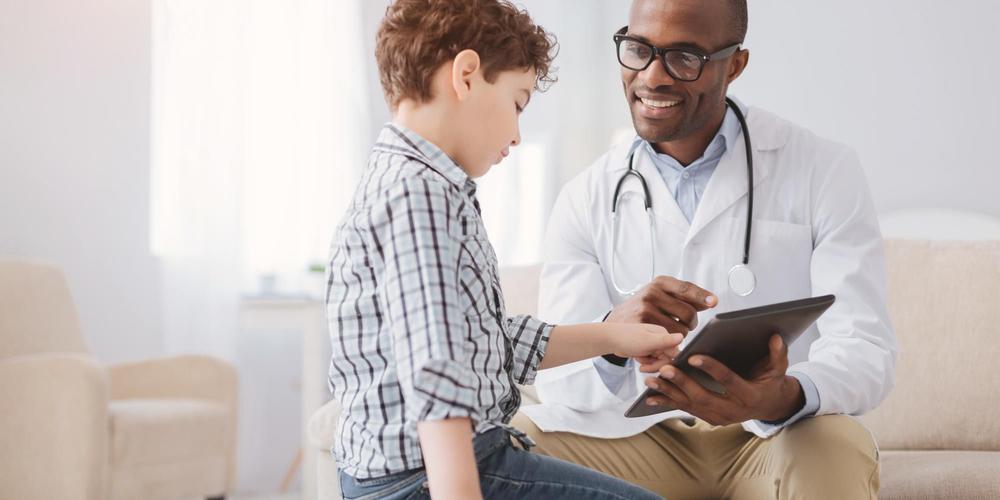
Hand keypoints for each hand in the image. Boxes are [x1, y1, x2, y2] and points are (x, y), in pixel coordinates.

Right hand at [606, 276, 717, 335]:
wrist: (616, 322)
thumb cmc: (644, 307)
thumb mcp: (660, 294)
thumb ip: (683, 297)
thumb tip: (709, 301)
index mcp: (660, 282)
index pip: (686, 288)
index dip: (702, 296)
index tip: (714, 302)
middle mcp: (652, 293)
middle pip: (688, 313)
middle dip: (692, 323)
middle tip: (686, 325)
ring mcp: (646, 309)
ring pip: (681, 329)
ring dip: (682, 334)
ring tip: (672, 331)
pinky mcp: (642, 326)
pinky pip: (669, 339)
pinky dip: (672, 342)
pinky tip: (665, 339)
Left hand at [606, 323, 683, 368]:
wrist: (609, 340)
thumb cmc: (627, 338)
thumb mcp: (648, 342)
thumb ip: (665, 341)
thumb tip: (682, 336)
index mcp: (663, 334)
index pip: (674, 353)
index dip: (665, 363)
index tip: (653, 365)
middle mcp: (660, 338)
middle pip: (667, 359)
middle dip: (655, 365)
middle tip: (643, 367)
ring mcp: (653, 344)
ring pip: (659, 361)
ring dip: (650, 364)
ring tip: (639, 362)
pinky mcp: (647, 350)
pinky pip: (651, 361)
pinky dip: (645, 363)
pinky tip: (637, 359)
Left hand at [642, 335, 804, 424]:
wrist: (770, 407)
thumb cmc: (772, 383)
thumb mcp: (778, 369)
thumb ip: (778, 354)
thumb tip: (776, 337)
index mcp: (750, 396)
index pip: (728, 381)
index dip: (711, 368)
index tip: (693, 356)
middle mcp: (733, 411)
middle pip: (704, 397)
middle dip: (683, 383)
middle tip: (665, 368)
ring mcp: (720, 418)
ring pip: (691, 405)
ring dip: (669, 393)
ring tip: (651, 380)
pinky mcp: (709, 419)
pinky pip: (687, 410)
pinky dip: (668, 402)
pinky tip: (651, 397)